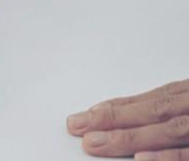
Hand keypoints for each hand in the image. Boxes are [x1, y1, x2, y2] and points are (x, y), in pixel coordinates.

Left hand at [67, 80, 188, 158]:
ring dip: (129, 137)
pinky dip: (167, 156)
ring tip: (94, 143)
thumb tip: (136, 114)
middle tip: (77, 126)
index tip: (89, 113)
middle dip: (113, 119)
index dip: (120, 106)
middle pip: (154, 112)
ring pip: (169, 130)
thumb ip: (177, 106)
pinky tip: (140, 158)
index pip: (154, 100)